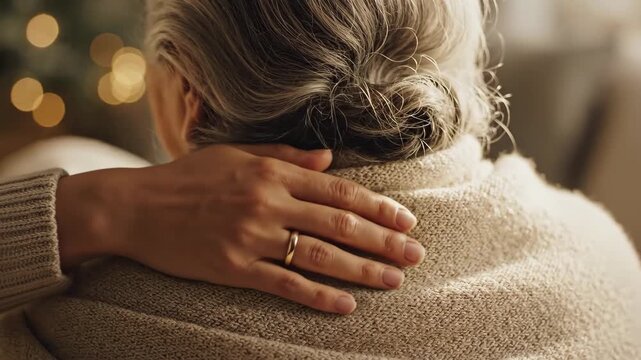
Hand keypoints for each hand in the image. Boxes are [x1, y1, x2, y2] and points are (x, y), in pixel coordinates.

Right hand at [56, 144, 423, 314]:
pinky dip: (318, 296)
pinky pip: (285, 285)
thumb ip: (287, 154)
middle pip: (339, 223)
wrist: (135, 206)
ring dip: (362, 270)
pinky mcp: (233, 268)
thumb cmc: (188, 177)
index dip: (378, 207)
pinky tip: (346, 305)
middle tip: (416, 255)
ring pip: (320, 255)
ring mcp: (251, 236)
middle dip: (383, 242)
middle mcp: (267, 201)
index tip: (406, 221)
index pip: (339, 190)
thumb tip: (330, 158)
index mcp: (271, 171)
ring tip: (394, 280)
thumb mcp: (236, 153)